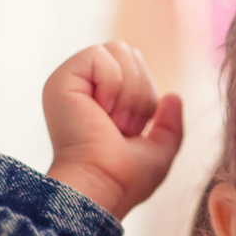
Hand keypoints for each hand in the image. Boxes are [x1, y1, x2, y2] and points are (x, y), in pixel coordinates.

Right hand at [43, 41, 182, 219]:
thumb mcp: (158, 151)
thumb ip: (169, 125)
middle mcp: (83, 87)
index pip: (137, 66)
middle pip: (129, 52)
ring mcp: (70, 81)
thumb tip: (173, 96)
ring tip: (113, 121)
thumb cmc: (127, 178)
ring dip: (129, 92)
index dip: (146, 95)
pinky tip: (102, 112)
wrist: (103, 186)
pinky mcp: (61, 79)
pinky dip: (114, 86)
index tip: (132, 129)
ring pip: (119, 50)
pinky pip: (102, 56)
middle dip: (140, 92)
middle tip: (123, 125)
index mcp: (100, 100)